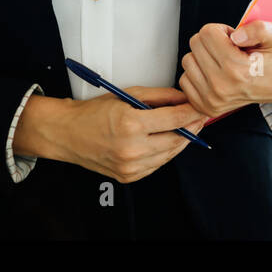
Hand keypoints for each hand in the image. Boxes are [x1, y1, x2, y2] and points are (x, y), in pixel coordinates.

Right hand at [14, 86, 205, 183]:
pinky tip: (168, 140)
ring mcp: (131, 166)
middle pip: (177, 139)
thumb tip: (184, 98)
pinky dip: (166, 152)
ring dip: (183, 141)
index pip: (175, 118)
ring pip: (170, 154)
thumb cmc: (95, 112)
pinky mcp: (129, 177)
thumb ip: (159, 96)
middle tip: (201, 117)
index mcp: (131, 124)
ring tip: (188, 128)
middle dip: (193, 127)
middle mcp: (132, 148)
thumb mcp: (127, 94)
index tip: (203, 107)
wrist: (68, 134)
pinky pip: (157, 164)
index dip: (193, 112)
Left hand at [179, 21, 271, 117]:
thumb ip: (259, 29)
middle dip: (210, 41)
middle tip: (227, 49)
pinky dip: (197, 73)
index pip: (207, 33)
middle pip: (195, 44)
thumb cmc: (270, 59)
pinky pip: (184, 79)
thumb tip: (235, 36)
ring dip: (201, 57)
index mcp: (236, 68)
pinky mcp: (204, 107)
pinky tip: (213, 73)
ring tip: (220, 61)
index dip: (221, 30)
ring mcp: (211, 99)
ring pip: (187, 61)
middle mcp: (222, 86)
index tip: (233, 39)